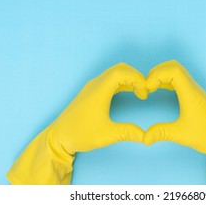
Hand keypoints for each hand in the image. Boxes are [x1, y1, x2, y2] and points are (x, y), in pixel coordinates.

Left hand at [7, 63, 147, 184]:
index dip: (137, 78)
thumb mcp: (106, 135)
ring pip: (115, 73)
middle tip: (145, 91)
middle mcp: (96, 84)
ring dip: (129, 79)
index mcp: (99, 90)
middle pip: (120, 68)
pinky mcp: (92, 91)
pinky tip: (129, 93)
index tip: (147, 91)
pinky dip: (122, 82)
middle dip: (136, 76)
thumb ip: (127, 133)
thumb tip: (146, 136)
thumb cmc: (80, 134)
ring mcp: (93, 86)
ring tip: (140, 93)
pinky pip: (110, 80)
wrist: (58, 137)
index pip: (122, 72)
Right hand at [143, 60, 205, 184]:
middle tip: (147, 87)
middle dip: (156, 72)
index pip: (173, 70)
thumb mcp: (182, 135)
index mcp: (190, 93)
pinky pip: (179, 80)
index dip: (156, 75)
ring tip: (151, 88)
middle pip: (173, 66)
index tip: (148, 89)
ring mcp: (194, 90)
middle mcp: (193, 88)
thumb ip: (162, 133)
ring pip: (177, 71)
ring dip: (162, 75)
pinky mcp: (195, 95)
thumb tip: (144, 137)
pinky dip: (167, 81)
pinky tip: (160, 90)